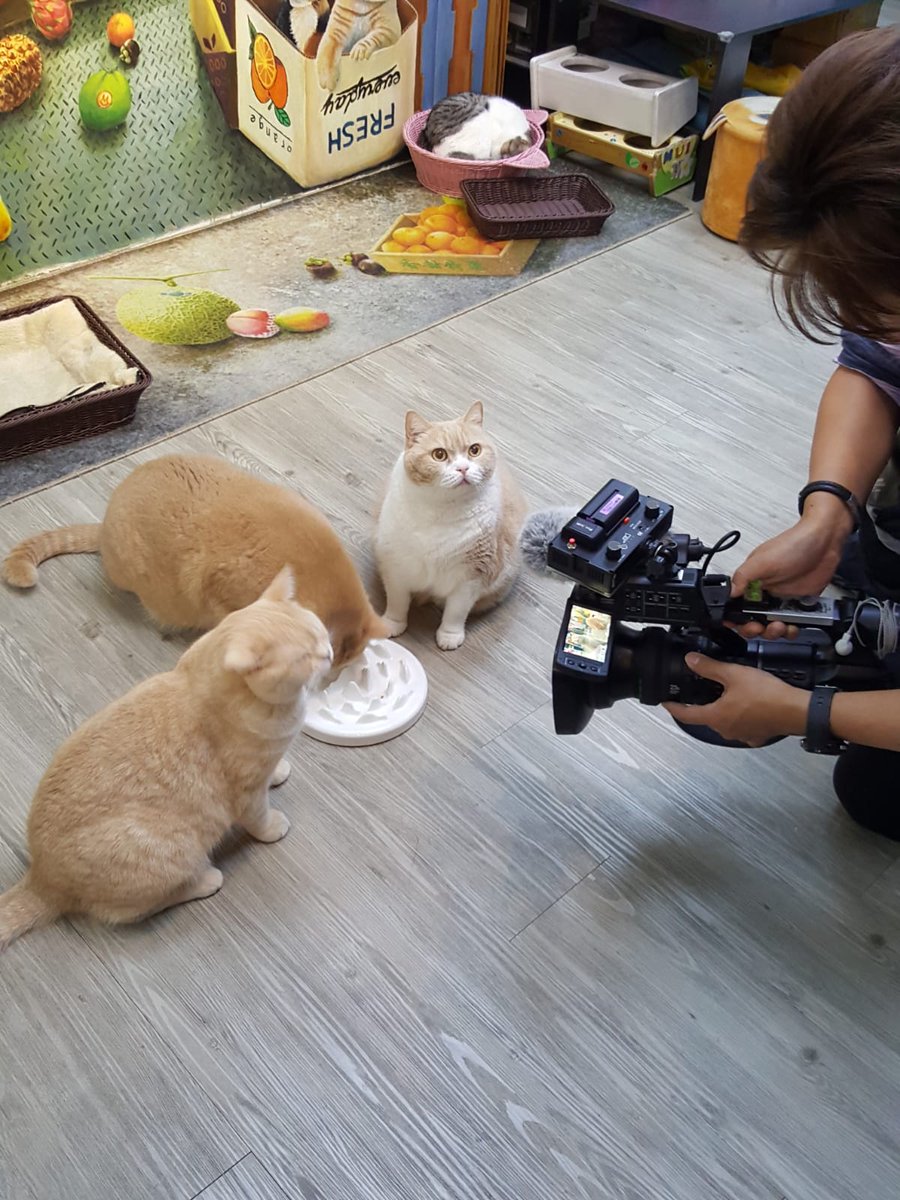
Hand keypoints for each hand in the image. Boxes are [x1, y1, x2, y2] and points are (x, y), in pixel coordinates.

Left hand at [664, 654, 809, 746]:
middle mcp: (725, 730)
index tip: (666, 702)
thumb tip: (691, 660)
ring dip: (722, 709)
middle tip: (699, 690)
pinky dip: (740, 715)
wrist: (796, 710)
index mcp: (716, 717)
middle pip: (706, 717)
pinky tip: (747, 703)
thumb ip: (710, 667)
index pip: (685, 714)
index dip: (673, 707)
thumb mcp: (734, 674)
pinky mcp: (756, 735)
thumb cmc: (767, 695)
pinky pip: (742, 725)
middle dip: (701, 704)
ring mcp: (741, 734)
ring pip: (724, 721)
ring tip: (725, 693)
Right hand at [731, 495, 853, 639]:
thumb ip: (743, 577)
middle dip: (756, 629)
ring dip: (775, 632)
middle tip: (763, 628)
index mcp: (751, 583)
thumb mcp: (762, 560)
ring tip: (782, 627)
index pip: (735, 607)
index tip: (744, 625)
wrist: (825, 542)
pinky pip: (790, 623)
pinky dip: (791, 629)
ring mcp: (781, 599)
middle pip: (752, 621)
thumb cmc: (794, 545)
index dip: (736, 620)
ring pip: (771, 626)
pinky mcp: (798, 604)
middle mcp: (764, 592)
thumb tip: (728, 593)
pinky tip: (794, 625)